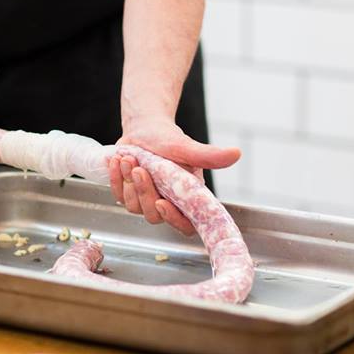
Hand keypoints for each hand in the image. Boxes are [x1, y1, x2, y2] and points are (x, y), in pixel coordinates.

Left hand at [108, 118, 240, 235]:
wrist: (145, 130)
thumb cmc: (168, 139)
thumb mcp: (187, 147)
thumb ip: (209, 155)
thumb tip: (237, 153)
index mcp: (187, 197)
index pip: (186, 224)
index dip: (174, 220)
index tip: (161, 202)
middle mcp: (169, 203)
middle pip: (154, 215)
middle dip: (144, 192)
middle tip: (139, 169)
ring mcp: (147, 201)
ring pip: (134, 207)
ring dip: (128, 182)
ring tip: (128, 158)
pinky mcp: (129, 195)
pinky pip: (119, 196)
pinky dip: (116, 179)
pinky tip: (117, 162)